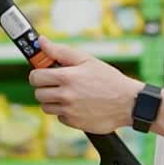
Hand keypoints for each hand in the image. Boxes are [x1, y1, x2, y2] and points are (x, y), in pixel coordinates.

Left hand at [29, 39, 143, 134]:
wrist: (128, 103)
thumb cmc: (108, 78)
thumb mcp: (86, 60)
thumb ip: (60, 51)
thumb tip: (40, 41)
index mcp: (66, 77)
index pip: (35, 77)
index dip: (37, 74)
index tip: (44, 74)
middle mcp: (65, 95)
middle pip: (38, 93)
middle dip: (45, 88)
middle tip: (57, 84)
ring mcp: (69, 111)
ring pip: (46, 107)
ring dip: (53, 101)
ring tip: (69, 94)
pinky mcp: (74, 123)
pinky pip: (60, 117)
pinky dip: (65, 112)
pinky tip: (78, 105)